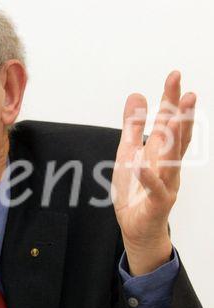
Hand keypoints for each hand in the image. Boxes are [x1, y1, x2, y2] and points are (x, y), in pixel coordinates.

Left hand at [111, 71, 195, 275]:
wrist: (137, 226)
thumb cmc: (135, 189)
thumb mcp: (128, 151)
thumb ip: (132, 125)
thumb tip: (136, 94)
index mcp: (160, 150)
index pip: (168, 120)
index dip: (170, 99)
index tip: (174, 75)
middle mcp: (167, 164)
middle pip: (176, 137)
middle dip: (181, 115)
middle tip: (186, 92)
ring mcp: (165, 183)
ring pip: (172, 161)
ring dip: (174, 141)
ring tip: (175, 120)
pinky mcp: (157, 202)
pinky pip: (153, 189)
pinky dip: (147, 177)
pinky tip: (140, 164)